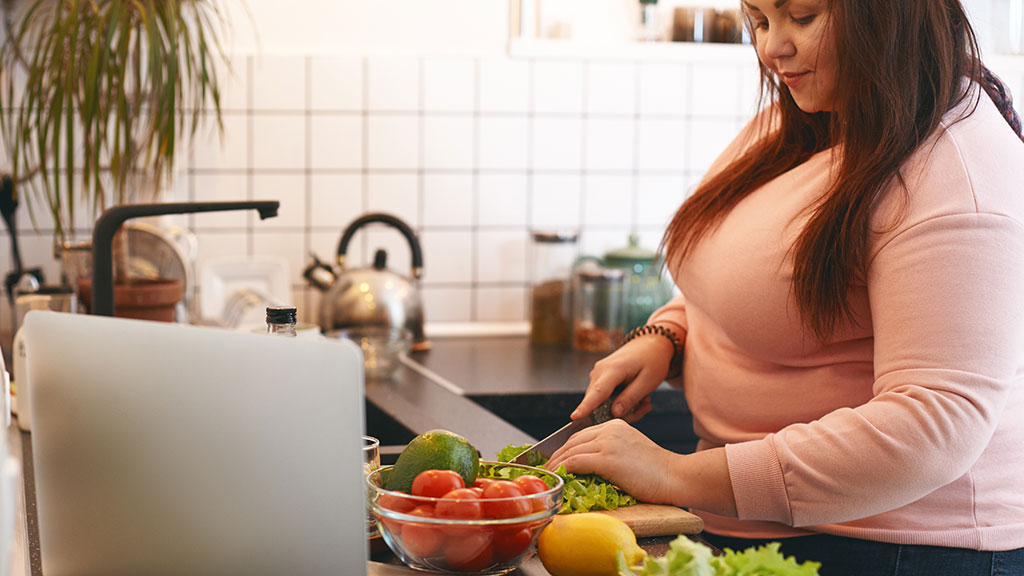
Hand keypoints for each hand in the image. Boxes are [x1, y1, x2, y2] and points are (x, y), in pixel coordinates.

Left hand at [545, 419, 681, 504]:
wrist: (676, 476)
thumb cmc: (657, 471)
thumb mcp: (630, 451)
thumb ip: (610, 451)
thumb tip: (587, 465)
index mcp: (615, 425)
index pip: (581, 435)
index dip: (565, 448)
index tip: (556, 460)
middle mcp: (610, 429)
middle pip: (572, 441)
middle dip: (556, 456)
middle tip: (547, 469)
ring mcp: (608, 443)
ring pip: (570, 451)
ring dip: (556, 465)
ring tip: (549, 477)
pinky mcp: (607, 459)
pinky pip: (575, 462)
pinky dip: (563, 471)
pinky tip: (559, 478)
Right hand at [571, 332, 675, 420]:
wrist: (649, 345)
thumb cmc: (652, 361)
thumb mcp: (648, 381)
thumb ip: (630, 398)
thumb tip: (614, 414)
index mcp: (613, 368)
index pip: (598, 391)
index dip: (586, 406)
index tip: (575, 416)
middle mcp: (599, 371)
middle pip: (599, 403)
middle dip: (622, 413)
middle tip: (645, 405)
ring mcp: (597, 374)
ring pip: (602, 403)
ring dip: (624, 408)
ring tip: (644, 399)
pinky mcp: (599, 379)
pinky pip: (604, 399)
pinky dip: (621, 402)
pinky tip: (637, 397)